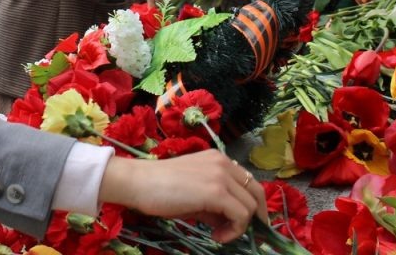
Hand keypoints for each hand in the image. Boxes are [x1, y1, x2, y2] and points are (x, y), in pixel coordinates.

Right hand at [98, 150, 265, 243]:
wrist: (138, 182)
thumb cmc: (159, 188)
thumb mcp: (194, 194)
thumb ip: (214, 203)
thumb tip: (228, 221)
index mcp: (218, 159)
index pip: (248, 181)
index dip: (252, 204)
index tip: (244, 223)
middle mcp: (224, 163)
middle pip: (256, 192)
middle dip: (256, 216)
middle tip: (243, 233)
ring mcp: (221, 176)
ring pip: (251, 206)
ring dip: (240, 226)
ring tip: (220, 234)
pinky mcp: (216, 191)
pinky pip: (241, 216)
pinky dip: (234, 231)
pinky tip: (217, 236)